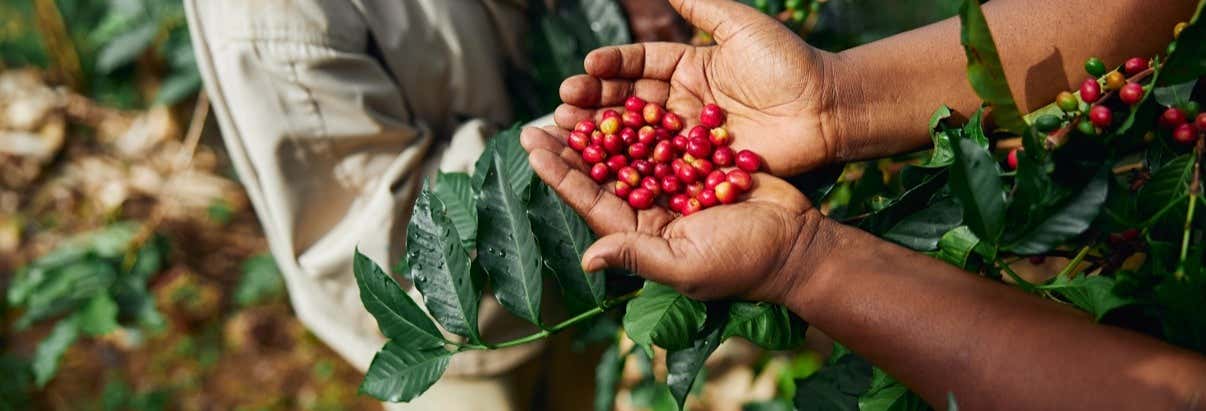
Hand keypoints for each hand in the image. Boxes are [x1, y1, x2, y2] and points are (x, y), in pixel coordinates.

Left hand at [521, 126, 823, 304]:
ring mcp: (675, 187)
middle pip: (602, 173)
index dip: (560, 174)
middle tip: (544, 116)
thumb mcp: (686, 265)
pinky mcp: (698, 166)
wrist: (798, 243)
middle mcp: (651, 210)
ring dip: (603, 128)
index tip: (533, 145)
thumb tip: (588, 260)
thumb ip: (637, 256)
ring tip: (575, 101)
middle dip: (572, 146)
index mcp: (641, 234)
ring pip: (629, 152)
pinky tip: (623, 96)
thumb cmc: (744, 263)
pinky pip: (664, 140)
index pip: (590, 201)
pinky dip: (643, 120)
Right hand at [555, 0, 842, 175]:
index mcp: (690, 66)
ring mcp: (690, 136)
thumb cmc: (789, 63)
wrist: (828, 109)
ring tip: (569, 131)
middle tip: (563, 105)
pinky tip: (605, 167)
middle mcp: (684, 101)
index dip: (612, 66)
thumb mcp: (741, 26)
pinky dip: (633, 166)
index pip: (640, 64)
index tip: (586, 67)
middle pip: (630, 101)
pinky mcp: (702, 166)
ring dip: (603, 135)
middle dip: (594, 102)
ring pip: (638, 134)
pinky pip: (663, 165)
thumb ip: (701, 6)